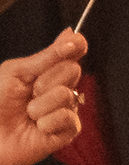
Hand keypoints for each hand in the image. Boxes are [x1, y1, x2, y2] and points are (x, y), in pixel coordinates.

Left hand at [0, 30, 85, 164]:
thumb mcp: (16, 72)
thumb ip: (47, 56)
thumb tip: (72, 33)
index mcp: (48, 70)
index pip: (74, 50)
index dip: (77, 45)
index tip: (74, 44)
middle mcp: (61, 86)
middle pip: (73, 70)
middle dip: (45, 80)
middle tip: (29, 93)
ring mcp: (66, 108)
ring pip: (66, 95)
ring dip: (39, 105)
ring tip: (27, 114)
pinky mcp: (67, 131)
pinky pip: (67, 117)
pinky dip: (45, 122)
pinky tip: (36, 127)